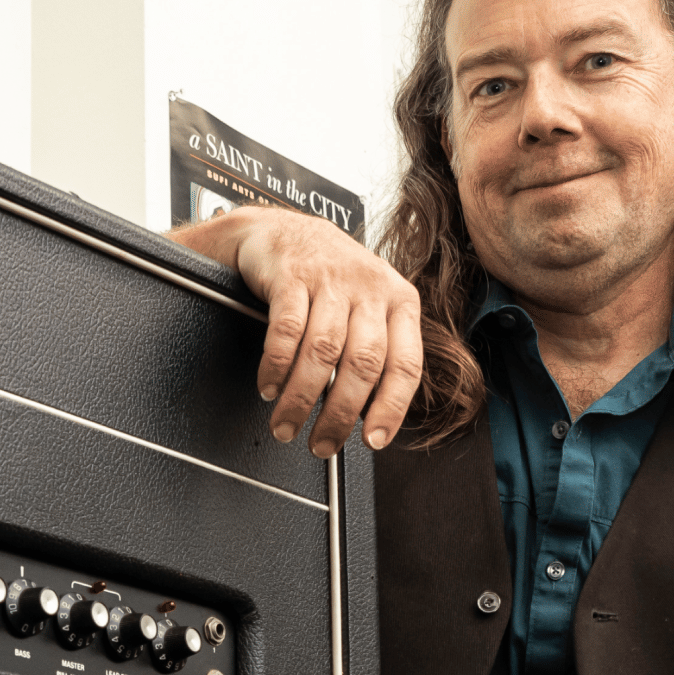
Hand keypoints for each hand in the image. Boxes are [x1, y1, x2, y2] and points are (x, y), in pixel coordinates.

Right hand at [167, 206, 422, 455]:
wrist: (282, 229)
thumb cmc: (328, 278)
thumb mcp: (366, 306)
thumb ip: (373, 350)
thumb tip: (370, 417)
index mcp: (399, 300)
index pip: (405, 363)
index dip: (391, 408)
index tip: (374, 440)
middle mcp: (369, 288)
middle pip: (361, 363)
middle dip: (339, 414)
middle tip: (320, 445)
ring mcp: (330, 278)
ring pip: (323, 352)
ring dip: (301, 398)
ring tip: (285, 424)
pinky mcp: (292, 274)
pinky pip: (286, 331)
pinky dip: (276, 366)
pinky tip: (268, 386)